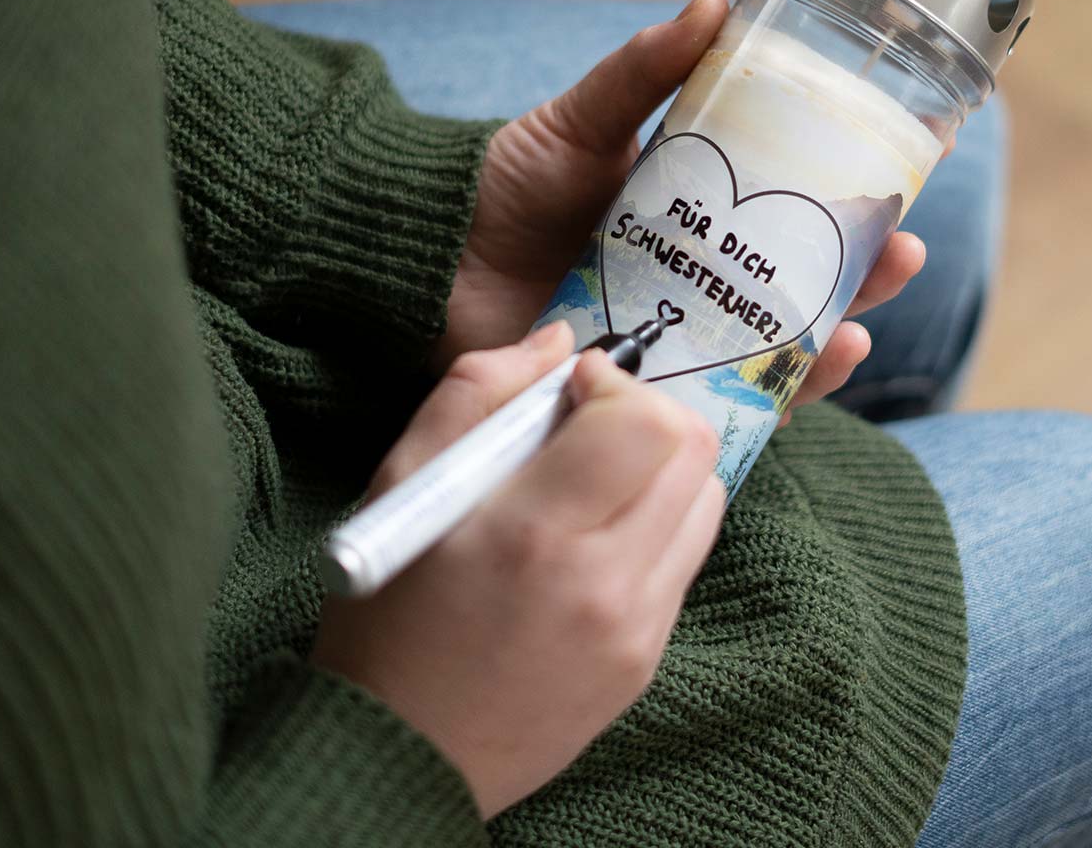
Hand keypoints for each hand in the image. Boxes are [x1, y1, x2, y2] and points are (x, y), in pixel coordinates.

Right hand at [313, 321, 723, 817]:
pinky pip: (686, 560)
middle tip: (586, 425)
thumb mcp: (399, 483)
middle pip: (693, 452)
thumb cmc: (385, 612)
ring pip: (706, 501)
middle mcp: (604, 582)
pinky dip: (656, 526)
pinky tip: (593, 539)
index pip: (644, 422)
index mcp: (534, 531)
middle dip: (645, 414)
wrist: (399, 752)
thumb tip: (559, 339)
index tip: (569, 389)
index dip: (614, 382)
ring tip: (593, 481)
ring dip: (661, 469)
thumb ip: (478, 392)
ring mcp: (636, 628)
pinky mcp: (648, 659)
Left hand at [437, 0, 928, 410]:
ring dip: (830, 344)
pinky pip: (715, 408)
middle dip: (864, 273)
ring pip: (773, 351)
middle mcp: (697, 282)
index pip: (793, 208)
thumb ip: (642, 72)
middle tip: (905, 254)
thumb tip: (715, 2)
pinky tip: (800, 385)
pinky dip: (762, 402)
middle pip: (802, 284)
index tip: (913, 177)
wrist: (427, 259)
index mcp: (696, 215)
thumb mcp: (580, 122)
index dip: (854, 199)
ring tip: (864, 328)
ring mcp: (674, 342)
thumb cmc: (504, 185)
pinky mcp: (640, 396)